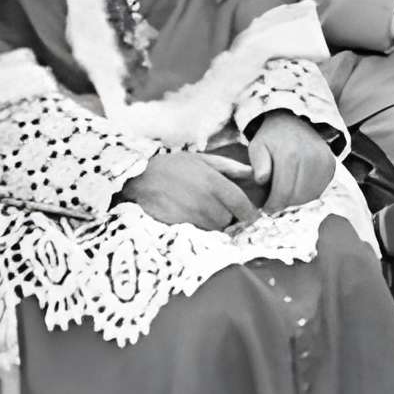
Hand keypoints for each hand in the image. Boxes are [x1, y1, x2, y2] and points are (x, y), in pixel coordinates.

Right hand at [119, 148, 257, 231]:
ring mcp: (191, 216)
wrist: (139, 179)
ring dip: (212, 225)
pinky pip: (197, 234)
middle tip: (217, 210)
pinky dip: (198, 230)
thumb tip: (254, 173)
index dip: (249, 213)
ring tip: (200, 212)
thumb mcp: (202, 160)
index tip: (250, 216)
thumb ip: (230, 167)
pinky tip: (189, 218)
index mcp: (213, 182)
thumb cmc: (172, 167)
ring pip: (213, 229)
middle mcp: (205, 201)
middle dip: (227, 218)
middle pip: (228, 220)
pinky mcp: (179, 228)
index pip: (241, 204)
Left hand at [245, 113, 334, 214]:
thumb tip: (261, 179)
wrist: (294, 123)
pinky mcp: (331, 165)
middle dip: (283, 203)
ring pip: (310, 196)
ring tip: (285, 191)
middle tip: (274, 201)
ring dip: (295, 200)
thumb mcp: (257, 146)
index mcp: (290, 155)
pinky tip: (297, 186)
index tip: (266, 209)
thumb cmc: (272, 139)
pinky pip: (319, 191)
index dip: (273, 205)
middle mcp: (311, 157)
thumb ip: (258, 164)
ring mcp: (324, 161)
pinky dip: (307, 194)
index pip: (283, 192)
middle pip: (297, 197)